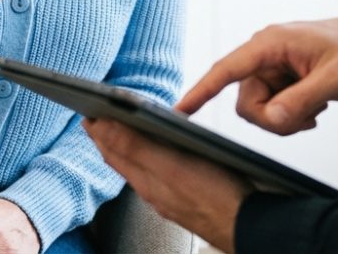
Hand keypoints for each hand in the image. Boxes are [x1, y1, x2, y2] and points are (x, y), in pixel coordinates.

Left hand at [84, 118, 251, 253]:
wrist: (250, 227)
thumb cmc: (216, 196)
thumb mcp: (171, 165)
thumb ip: (135, 146)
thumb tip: (102, 127)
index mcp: (146, 179)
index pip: (112, 149)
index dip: (98, 129)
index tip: (87, 109)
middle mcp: (154, 189)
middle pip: (122, 159)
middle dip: (108, 137)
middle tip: (96, 118)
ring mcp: (169, 196)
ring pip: (139, 168)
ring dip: (125, 148)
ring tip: (118, 133)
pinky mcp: (186, 199)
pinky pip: (157, 176)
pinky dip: (148, 160)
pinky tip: (156, 157)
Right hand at [177, 13, 337, 135]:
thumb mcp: (334, 79)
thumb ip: (301, 100)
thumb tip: (273, 118)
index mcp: (270, 44)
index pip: (226, 69)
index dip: (201, 91)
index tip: (179, 110)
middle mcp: (263, 54)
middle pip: (247, 103)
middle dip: (275, 119)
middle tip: (309, 116)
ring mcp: (270, 68)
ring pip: (260, 110)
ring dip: (287, 118)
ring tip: (316, 106)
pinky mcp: (278, 79)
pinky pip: (272, 109)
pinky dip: (292, 116)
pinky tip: (314, 106)